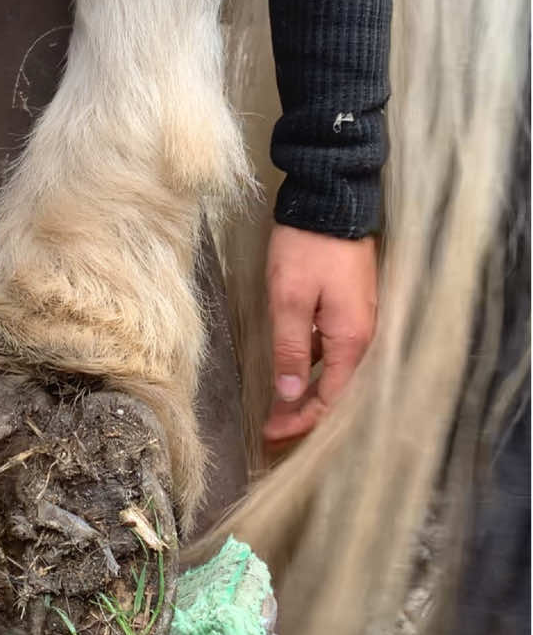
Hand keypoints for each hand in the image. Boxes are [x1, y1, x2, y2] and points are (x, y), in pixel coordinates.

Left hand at [265, 225, 376, 443]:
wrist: (332, 200)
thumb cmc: (308, 249)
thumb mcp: (290, 300)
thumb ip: (290, 349)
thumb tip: (288, 395)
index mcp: (351, 339)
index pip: (329, 398)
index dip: (301, 420)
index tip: (271, 434)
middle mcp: (363, 336)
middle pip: (337, 391)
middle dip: (305, 413)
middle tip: (273, 429)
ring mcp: (359, 321)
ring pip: (335, 372)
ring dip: (308, 391)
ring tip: (278, 407)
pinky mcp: (351, 308)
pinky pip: (334, 350)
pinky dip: (313, 367)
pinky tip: (292, 371)